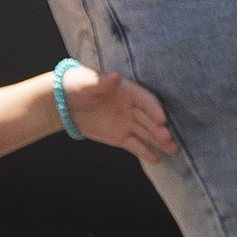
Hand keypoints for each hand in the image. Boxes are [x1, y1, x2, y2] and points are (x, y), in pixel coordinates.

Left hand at [61, 65, 175, 163]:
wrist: (64, 104)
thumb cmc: (77, 86)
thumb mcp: (87, 83)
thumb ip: (102, 83)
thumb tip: (116, 77)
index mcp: (128, 90)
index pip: (146, 100)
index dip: (154, 109)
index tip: (162, 119)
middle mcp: (132, 107)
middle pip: (149, 119)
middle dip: (159, 129)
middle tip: (168, 138)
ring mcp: (128, 123)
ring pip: (147, 133)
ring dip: (159, 141)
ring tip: (173, 149)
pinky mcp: (122, 137)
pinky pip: (135, 145)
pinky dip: (145, 152)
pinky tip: (156, 159)